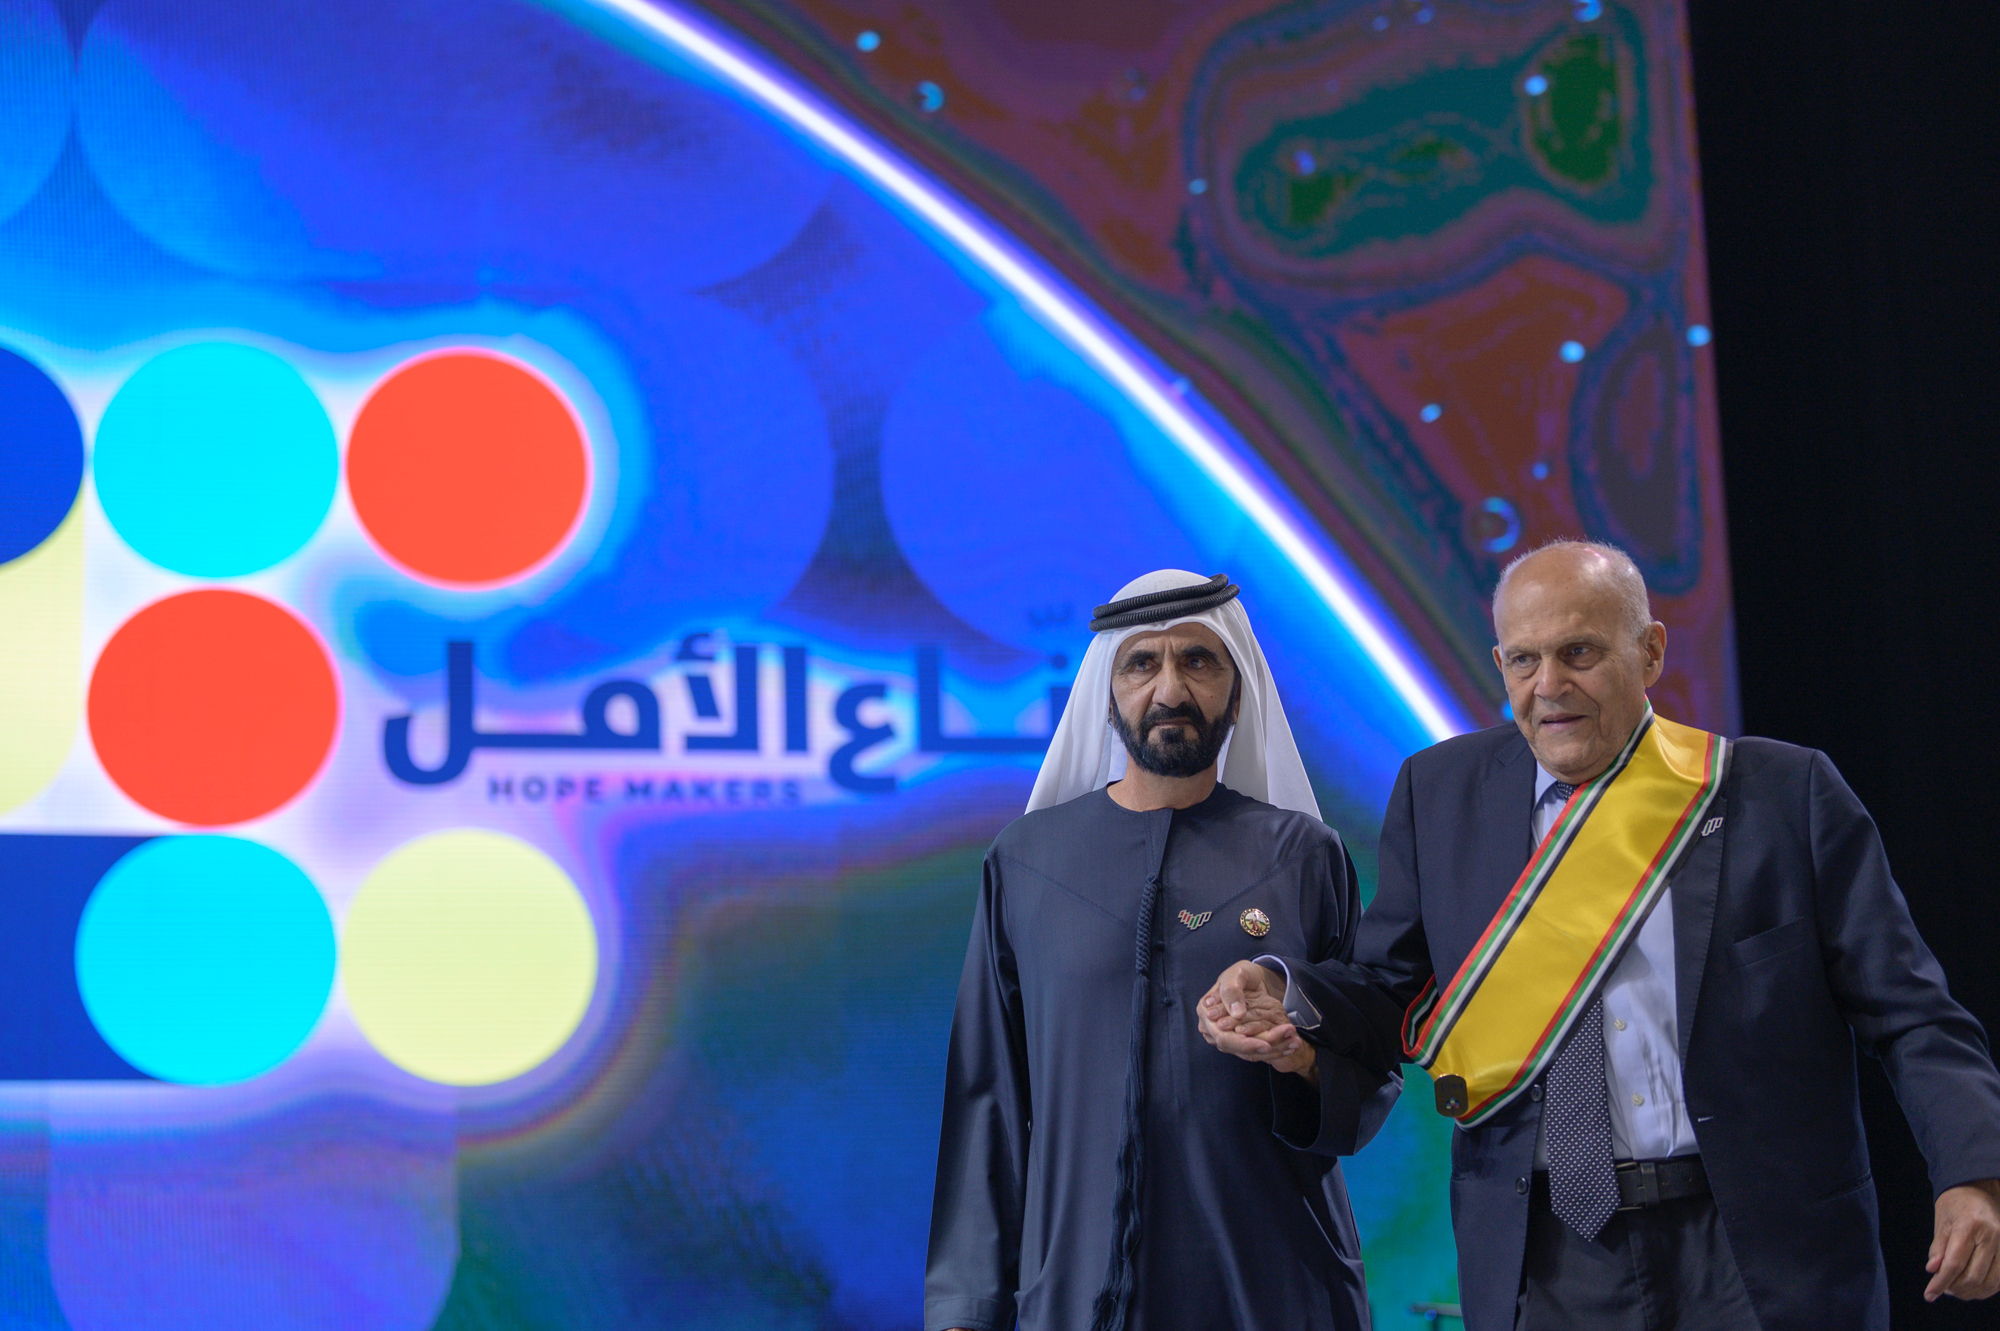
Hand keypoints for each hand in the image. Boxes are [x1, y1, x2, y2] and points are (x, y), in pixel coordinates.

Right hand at [1197, 961, 1315, 1077]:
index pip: (1223, 1037)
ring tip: (1294, 1044)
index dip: (1244, 1043)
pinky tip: (1291, 1046)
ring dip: (1274, 1050)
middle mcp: (1213, 1030)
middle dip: (1263, 1048)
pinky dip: (1274, 1050)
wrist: (1252, 979)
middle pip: (1237, 1048)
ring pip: (1248, 1053)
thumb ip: (1232, 991)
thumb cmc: (1242, 974)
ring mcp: (1226, 1037)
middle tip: (1289, 1044)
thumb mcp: (1236, 974)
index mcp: (1206, 1014)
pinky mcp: (1239, 1041)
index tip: (1266, 1044)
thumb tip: (1236, 1014)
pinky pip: (1255, 1052)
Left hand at [1926, 1179, 1999, 1300]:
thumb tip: (1933, 1271)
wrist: (1979, 1189)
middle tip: (1942, 1289)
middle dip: (1955, 1288)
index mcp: (1969, 1226)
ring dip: (1970, 1292)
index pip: (1954, 1263)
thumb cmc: (1955, 1204)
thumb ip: (1938, 1248)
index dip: (1940, 1282)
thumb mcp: (1941, 1222)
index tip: (1929, 1295)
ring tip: (1955, 1289)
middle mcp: (1991, 1236)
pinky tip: (1972, 1288)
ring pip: (1989, 1282)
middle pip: (1973, 1276)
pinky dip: (1985, 1289)